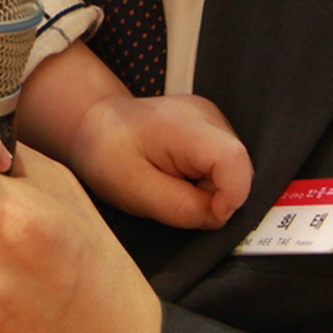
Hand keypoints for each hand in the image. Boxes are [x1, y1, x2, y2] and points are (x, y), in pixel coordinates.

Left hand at [67, 94, 252, 229]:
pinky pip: (223, 166)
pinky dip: (206, 181)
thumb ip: (182, 208)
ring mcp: (212, 118)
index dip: (231, 196)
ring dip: (209, 190)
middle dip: (215, 197)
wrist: (95, 123)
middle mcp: (207, 115)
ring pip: (232, 170)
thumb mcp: (136, 190)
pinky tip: (178, 176)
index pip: (233, 159)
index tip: (206, 215)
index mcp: (185, 124)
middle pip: (237, 169)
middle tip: (173, 196)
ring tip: (171, 184)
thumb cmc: (107, 153)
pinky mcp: (212, 128)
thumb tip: (220, 217)